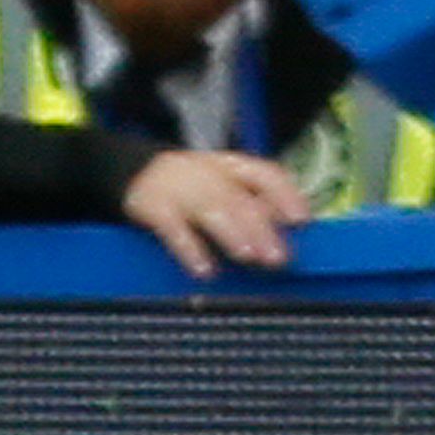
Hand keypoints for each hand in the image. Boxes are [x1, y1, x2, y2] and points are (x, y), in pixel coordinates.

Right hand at [119, 145, 311, 278]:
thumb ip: (255, 205)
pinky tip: (203, 268)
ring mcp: (178, 188)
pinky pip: (172, 228)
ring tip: (248, 256)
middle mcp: (207, 173)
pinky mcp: (152, 206)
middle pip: (238, 198)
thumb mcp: (224, 185)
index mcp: (231, 166)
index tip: (301, 220)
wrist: (133, 171)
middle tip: (277, 257)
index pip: (263, 174)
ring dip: (231, 234)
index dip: (284, 195)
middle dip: (259, 228)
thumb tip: (288, 232)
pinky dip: (189, 248)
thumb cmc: (193, 187)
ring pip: (209, 209)